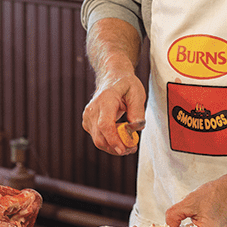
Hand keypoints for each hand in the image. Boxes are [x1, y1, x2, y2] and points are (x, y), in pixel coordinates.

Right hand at [83, 17, 144, 155]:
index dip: (113, 139)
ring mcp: (88, 117)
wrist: (112, 77)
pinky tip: (120, 136)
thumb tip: (137, 127)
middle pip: (100, 137)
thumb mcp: (137, 92)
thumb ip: (138, 110)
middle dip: (116, 147)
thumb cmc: (125, 84)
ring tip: (129, 143)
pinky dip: (109, 142)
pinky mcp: (88, 123)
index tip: (123, 149)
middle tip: (132, 148)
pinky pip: (98, 138)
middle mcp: (93, 109)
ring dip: (114, 146)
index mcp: (105, 99)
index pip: (104, 124)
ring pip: (98, 140)